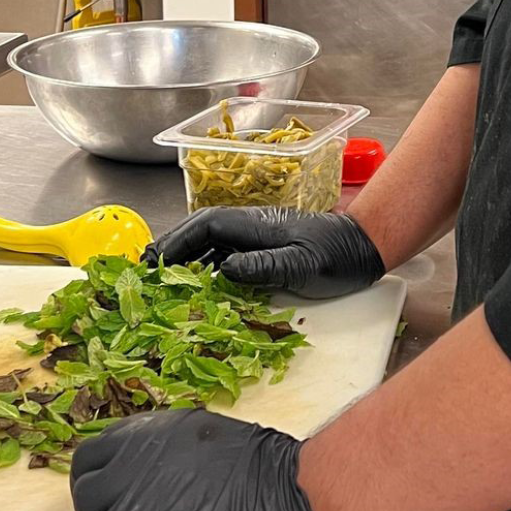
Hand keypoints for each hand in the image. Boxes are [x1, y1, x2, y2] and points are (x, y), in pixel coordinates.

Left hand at [70, 408, 343, 510]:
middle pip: (83, 483)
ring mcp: (133, 491)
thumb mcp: (203, 434)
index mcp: (150, 429)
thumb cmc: (258, 466)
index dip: (99, 475)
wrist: (281, 492)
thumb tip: (145, 463)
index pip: (93, 452)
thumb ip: (164, 447)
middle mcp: (134, 455)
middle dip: (96, 502)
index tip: (112, 489)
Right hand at [142, 206, 384, 298]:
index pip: (206, 225)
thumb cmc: (338, 255)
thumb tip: (223, 268)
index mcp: (255, 224)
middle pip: (202, 232)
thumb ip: (265, 265)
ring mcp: (258, 239)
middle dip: (173, 248)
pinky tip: (198, 286)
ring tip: (162, 280)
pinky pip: (227, 257)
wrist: (364, 249)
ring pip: (212, 244)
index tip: (152, 258)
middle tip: (146, 271)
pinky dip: (206, 269)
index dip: (176, 240)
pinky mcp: (265, 253)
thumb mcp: (303, 263)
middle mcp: (251, 228)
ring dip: (186, 259)